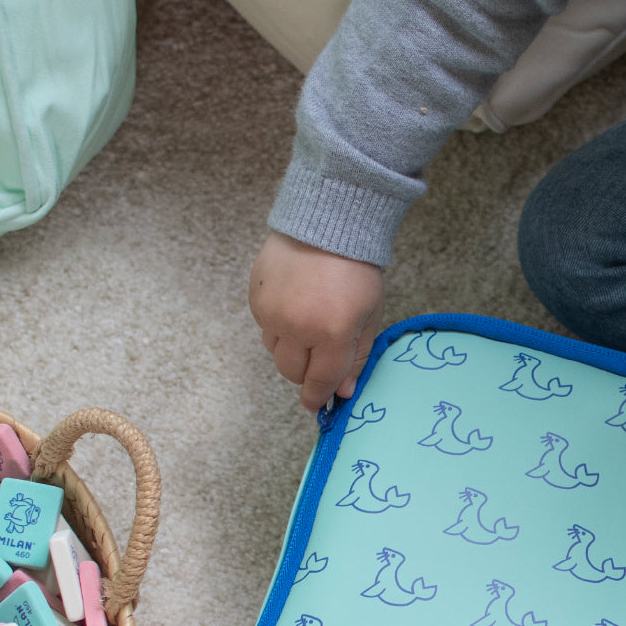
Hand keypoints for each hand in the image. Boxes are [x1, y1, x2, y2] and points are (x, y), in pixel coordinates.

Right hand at [249, 232, 384, 410]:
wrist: (328, 220)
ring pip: (275, 351)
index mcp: (331, 333)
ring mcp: (272, 312)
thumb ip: (356, 357)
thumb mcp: (370, 315)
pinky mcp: (256, 297)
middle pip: (292, 372)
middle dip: (306, 372)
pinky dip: (278, 325)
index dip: (318, 397)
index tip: (317, 405)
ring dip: (291, 349)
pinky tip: (295, 305)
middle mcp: (296, 327)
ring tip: (308, 324)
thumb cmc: (357, 269)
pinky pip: (265, 327)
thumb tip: (342, 392)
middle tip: (319, 358)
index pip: (319, 380)